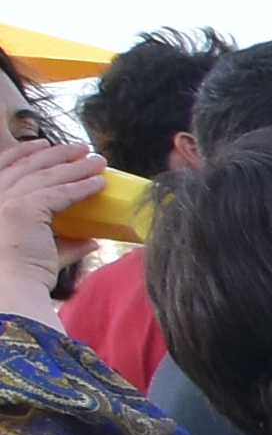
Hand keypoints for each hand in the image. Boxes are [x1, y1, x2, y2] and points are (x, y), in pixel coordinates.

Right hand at [0, 134, 105, 319]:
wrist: (11, 290)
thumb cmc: (22, 276)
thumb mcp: (41, 251)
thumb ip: (65, 243)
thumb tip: (93, 240)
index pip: (4, 167)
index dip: (24, 152)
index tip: (43, 144)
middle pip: (28, 166)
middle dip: (56, 154)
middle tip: (82, 148)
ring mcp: (6, 201)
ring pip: (48, 176)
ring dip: (76, 166)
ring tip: (98, 161)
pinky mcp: (24, 209)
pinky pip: (60, 193)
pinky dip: (82, 186)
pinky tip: (99, 182)